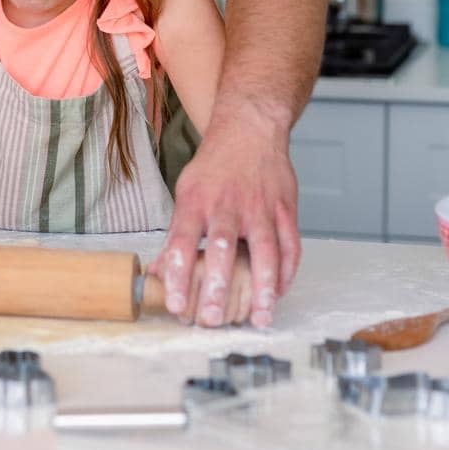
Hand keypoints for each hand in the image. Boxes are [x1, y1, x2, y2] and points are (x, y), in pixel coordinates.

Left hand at [150, 120, 299, 327]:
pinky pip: (290, 244)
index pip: (182, 242)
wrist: (250, 130)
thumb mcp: (186, 192)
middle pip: (223, 248)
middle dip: (217, 286)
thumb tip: (157, 273)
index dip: (178, 275)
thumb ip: (176, 235)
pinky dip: (287, 271)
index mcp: (197, 201)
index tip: (175, 304)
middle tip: (212, 319)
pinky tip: (280, 293)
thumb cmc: (214, 167)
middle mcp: (228, 204)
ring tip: (259, 317)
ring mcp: (261, 206)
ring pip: (265, 250)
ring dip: (263, 287)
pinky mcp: (285, 208)